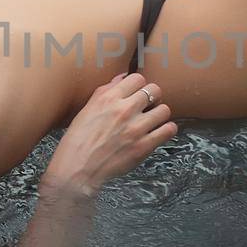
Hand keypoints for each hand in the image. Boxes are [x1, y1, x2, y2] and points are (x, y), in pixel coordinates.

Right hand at [44, 73, 177, 196]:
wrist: (78, 168)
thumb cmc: (79, 140)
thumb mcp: (87, 109)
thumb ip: (106, 91)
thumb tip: (123, 78)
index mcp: (108, 99)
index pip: (138, 78)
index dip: (139, 85)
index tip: (138, 93)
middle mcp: (124, 110)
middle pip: (155, 90)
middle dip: (152, 97)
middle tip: (148, 106)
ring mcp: (136, 128)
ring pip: (164, 110)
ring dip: (160, 114)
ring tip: (153, 120)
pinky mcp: (144, 146)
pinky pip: (169, 130)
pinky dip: (167, 130)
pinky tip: (159, 132)